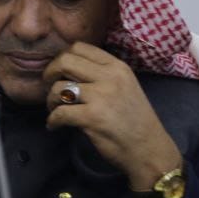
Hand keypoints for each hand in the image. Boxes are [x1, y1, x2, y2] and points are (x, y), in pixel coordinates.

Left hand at [43, 42, 181, 188]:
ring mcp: (102, 96)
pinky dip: (52, 121)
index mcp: (117, 67)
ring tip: (55, 110)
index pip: (80, 47)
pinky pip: (59, 113)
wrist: (149, 149)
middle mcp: (110, 77)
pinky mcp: (93, 117)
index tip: (58, 72)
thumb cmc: (133, 120)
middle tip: (50, 88)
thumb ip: (101, 74)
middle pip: (64, 61)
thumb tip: (64, 67)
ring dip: (50, 101)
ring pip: (58, 88)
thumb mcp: (124, 86)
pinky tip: (55, 125)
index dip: (61, 58)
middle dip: (49, 74)